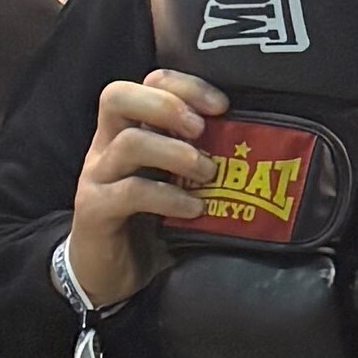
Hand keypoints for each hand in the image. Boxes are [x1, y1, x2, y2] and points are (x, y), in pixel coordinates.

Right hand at [67, 70, 225, 313]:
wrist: (108, 274)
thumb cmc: (151, 223)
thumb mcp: (178, 183)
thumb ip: (202, 160)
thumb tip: (263, 149)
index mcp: (128, 130)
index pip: (148, 82)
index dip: (185, 85)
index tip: (222, 105)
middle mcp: (106, 145)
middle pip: (117, 96)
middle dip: (168, 105)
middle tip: (203, 130)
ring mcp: (97, 176)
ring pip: (128, 143)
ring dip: (176, 154)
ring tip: (208, 174)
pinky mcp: (95, 211)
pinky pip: (130, 192)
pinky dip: (168, 197)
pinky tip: (194, 209)